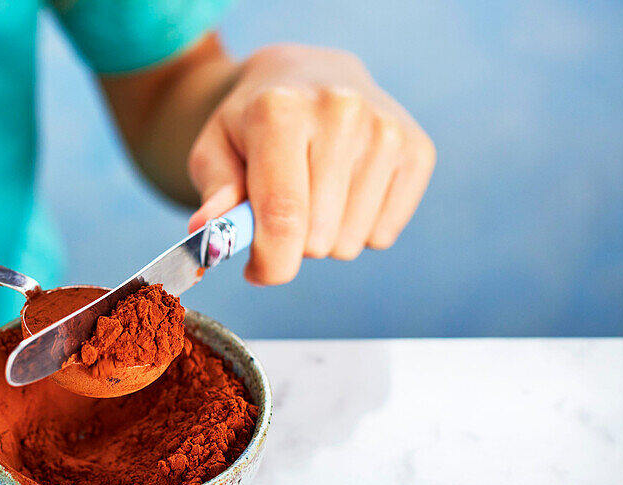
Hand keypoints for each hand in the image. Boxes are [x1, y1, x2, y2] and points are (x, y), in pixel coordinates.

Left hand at [186, 44, 435, 283]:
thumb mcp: (215, 149)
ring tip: (312, 196)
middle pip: (318, 238)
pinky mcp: (416, 149)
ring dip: (325, 237)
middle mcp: (341, 112)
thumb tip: (206, 233)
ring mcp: (385, 129)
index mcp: (280, 110)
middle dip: (292, 245)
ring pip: (352, 242)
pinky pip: (383, 234)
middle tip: (281, 213)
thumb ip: (214, 193)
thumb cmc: (252, 124)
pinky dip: (360, 229)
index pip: (283, 216)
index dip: (269, 263)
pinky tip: (344, 193)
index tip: (256, 271)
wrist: (307, 74)